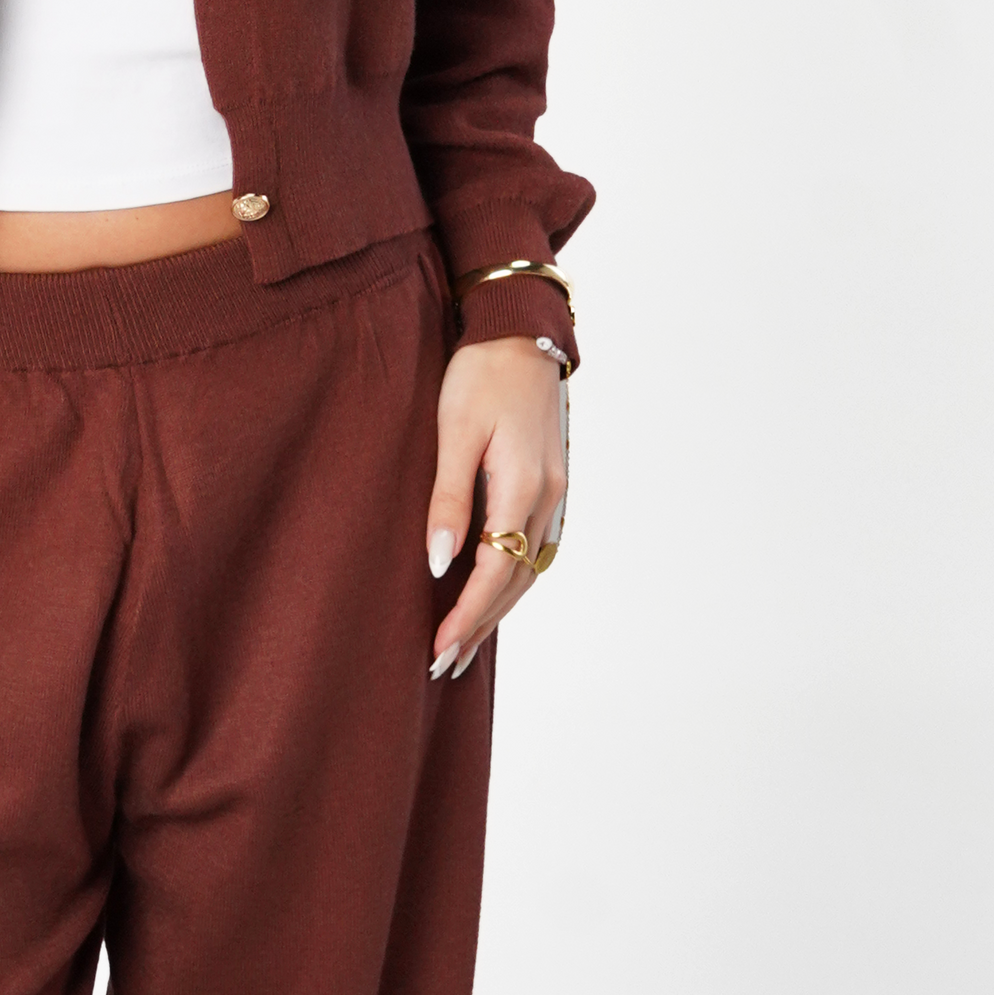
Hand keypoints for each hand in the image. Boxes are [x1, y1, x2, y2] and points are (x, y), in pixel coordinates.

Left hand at [424, 335, 566, 679]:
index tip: (438, 651)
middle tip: (444, 665)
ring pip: (529, 569)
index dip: (466, 617)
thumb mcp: (454, 431)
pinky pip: (535, 546)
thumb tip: (440, 564)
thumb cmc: (478, 373)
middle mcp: (548, 497)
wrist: (518, 329)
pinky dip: (513, 578)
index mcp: (522, 487)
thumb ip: (448, 499)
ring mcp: (555, 490)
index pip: (493, 573)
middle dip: (480, 626)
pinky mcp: (552, 481)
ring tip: (464, 643)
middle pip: (515, 581)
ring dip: (498, 608)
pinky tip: (492, 589)